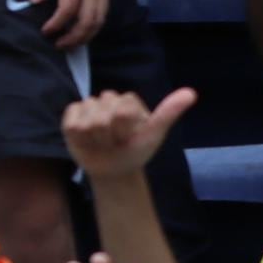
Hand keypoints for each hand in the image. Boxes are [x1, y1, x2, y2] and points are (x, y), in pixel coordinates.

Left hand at [31, 0, 107, 43]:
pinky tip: (85, 27)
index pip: (69, 10)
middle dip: (75, 37)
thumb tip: (35, 2)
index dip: (57, 25)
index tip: (45, 32)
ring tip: (72, 42)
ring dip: (88, 33)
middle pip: (90, 20)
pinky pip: (105, 8)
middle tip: (59, 45)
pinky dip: (96, 22)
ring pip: (101, 17)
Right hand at [59, 83, 196, 179]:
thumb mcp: (154, 135)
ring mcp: (88, 106)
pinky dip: (79, 138)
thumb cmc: (135, 151)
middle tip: (115, 143)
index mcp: (129, 101)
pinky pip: (71, 124)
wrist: (113, 169)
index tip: (130, 138)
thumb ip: (169, 113)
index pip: (122, 110)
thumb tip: (192, 92)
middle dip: (109, 136)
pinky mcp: (71, 115)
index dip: (124, 129)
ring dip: (95, 140)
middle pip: (102, 116)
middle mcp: (108, 99)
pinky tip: (87, 141)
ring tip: (102, 143)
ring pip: (86, 121)